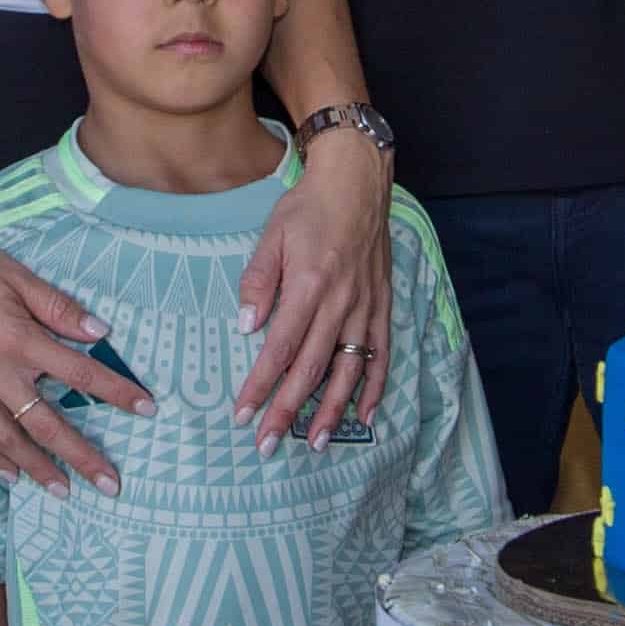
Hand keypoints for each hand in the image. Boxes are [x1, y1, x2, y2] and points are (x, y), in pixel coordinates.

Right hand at [0, 213, 139, 487]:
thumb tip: (98, 329)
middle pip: (48, 424)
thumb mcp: (14, 274)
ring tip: (63, 492)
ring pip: (9, 441)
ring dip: (39, 469)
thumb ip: (57, 306)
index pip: (79, 372)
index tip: (146, 408)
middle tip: (110, 483)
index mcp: (20, 341)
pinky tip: (10, 474)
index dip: (116, 391)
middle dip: (82, 456)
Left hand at [236, 130, 395, 443]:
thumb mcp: (272, 235)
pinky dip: (375, 387)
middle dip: (288, 410)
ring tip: (314, 443)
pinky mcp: (382, 307)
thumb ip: (259, 282)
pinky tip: (365, 416)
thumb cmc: (309, 207)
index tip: (242, 413)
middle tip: (267, 444)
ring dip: (331, 411)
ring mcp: (365, 308)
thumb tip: (247, 326)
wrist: (358, 181)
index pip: (279, 348)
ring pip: (349, 370)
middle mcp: (341, 303)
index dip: (260, 384)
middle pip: (311, 369)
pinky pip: (381, 355)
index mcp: (309, 286)